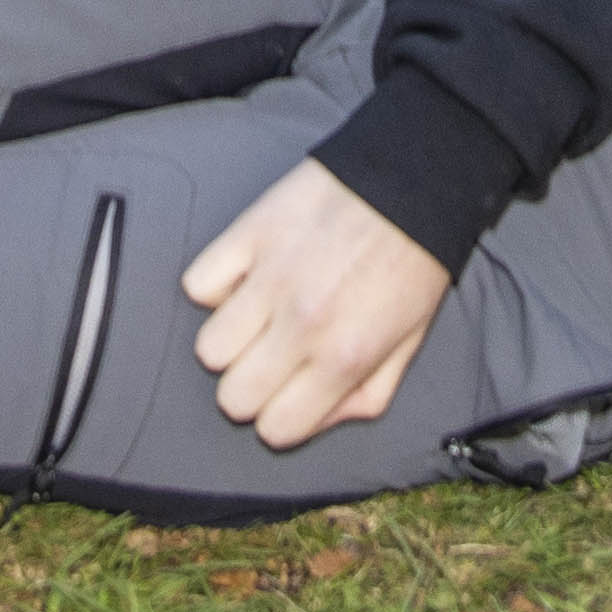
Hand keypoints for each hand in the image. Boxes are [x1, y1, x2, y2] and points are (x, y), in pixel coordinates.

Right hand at [183, 159, 449, 450]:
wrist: (410, 180)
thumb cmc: (412, 264)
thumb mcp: (407, 345)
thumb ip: (363, 397)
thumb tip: (312, 419)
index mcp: (345, 358)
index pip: (275, 431)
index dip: (279, 418)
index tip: (288, 394)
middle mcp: (303, 325)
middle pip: (232, 398)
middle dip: (250, 388)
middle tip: (271, 359)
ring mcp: (270, 279)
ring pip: (208, 349)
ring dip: (230, 340)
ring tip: (258, 316)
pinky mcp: (249, 234)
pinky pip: (198, 285)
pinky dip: (216, 287)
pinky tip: (247, 277)